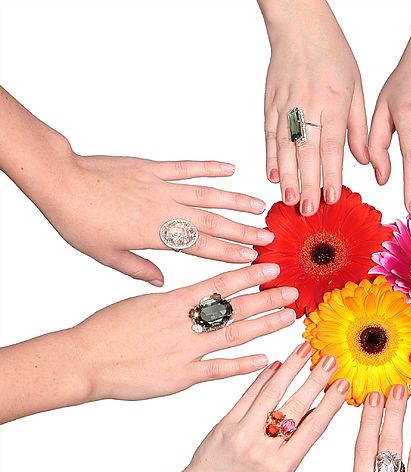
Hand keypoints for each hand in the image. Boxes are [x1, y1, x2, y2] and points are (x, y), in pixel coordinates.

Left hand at [38, 153, 270, 284]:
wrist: (60, 181)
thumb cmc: (78, 221)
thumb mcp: (106, 255)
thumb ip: (138, 268)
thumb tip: (160, 282)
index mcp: (156, 235)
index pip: (201, 246)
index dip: (229, 252)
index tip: (251, 257)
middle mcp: (165, 210)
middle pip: (213, 222)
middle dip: (243, 231)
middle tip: (267, 236)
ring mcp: (161, 186)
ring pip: (207, 194)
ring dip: (235, 200)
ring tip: (259, 207)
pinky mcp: (151, 168)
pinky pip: (186, 167)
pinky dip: (209, 167)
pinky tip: (229, 168)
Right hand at [72, 263, 297, 401]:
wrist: (84, 360)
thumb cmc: (105, 330)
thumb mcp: (138, 302)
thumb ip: (167, 298)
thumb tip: (180, 290)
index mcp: (173, 300)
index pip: (220, 283)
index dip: (249, 275)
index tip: (272, 267)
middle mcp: (184, 322)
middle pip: (235, 307)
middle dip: (267, 299)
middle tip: (294, 292)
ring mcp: (185, 350)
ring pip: (233, 334)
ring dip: (264, 325)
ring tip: (288, 317)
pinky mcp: (181, 376)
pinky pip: (217, 370)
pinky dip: (242, 365)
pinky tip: (265, 360)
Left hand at [178, 342, 348, 471]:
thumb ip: (296, 445)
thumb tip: (316, 410)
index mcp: (282, 466)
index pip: (314, 427)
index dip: (330, 403)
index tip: (344, 384)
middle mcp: (263, 449)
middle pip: (296, 406)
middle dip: (316, 379)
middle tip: (330, 358)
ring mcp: (243, 434)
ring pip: (272, 394)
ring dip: (290, 368)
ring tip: (304, 349)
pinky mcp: (225, 424)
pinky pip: (248, 395)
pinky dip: (263, 377)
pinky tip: (276, 363)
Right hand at [260, 0, 368, 214]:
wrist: (300, 25)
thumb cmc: (333, 55)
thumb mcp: (357, 87)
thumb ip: (359, 127)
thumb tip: (364, 162)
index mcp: (334, 101)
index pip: (332, 145)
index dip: (330, 173)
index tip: (331, 197)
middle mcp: (308, 105)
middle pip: (307, 151)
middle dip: (307, 183)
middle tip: (307, 209)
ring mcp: (286, 105)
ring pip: (285, 147)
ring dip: (287, 176)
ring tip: (288, 200)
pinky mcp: (270, 103)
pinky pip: (270, 134)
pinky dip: (270, 156)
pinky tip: (273, 175)